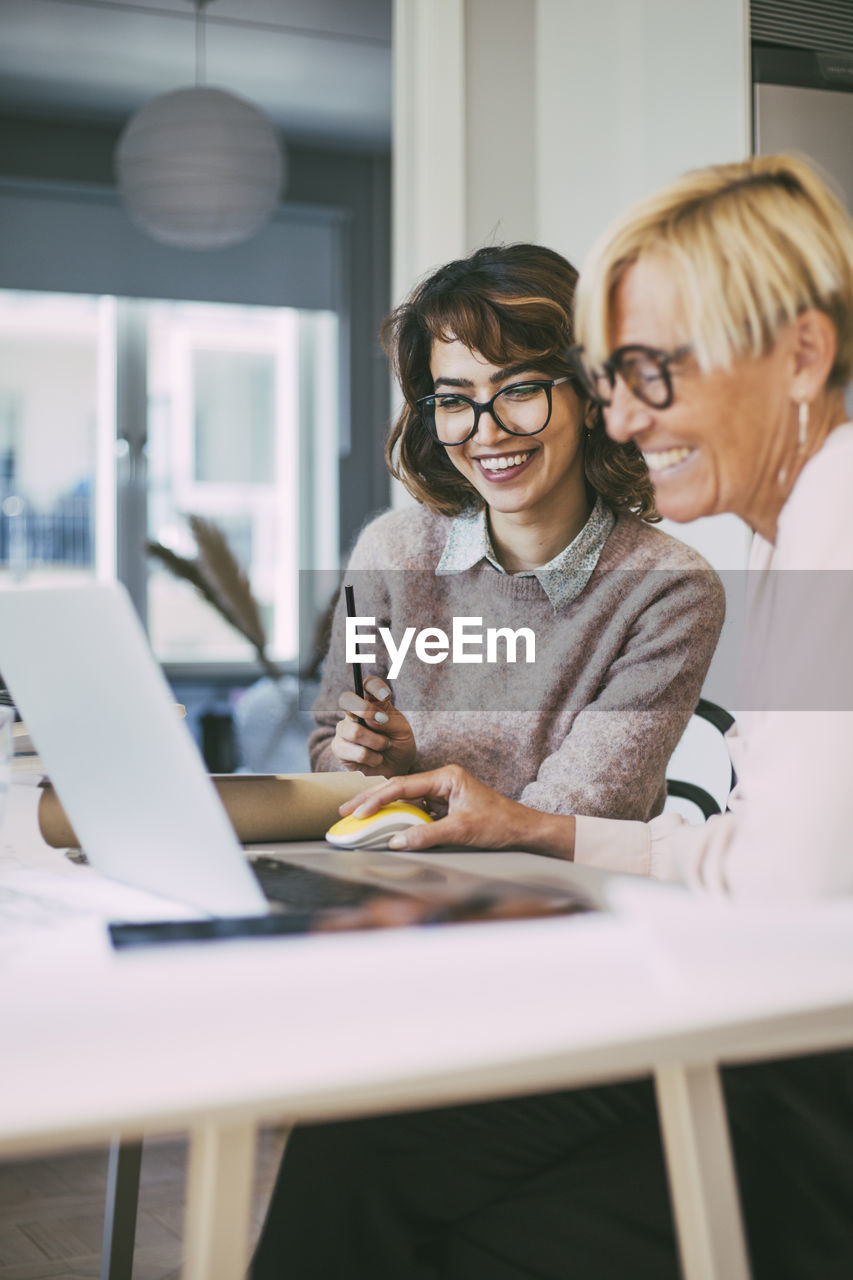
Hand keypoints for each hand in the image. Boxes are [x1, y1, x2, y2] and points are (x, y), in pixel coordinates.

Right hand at [332, 676, 416, 775]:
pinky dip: (371, 758)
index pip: (368, 685)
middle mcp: (355, 712)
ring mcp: (345, 729)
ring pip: (354, 731)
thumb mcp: (402, 731)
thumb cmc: (399, 745)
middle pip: (347, 699)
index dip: (374, 686)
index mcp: (373, 702)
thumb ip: (390, 722)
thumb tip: (372, 719)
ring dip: (376, 742)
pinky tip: (375, 759)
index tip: (385, 696)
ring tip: (385, 747)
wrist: (396, 769)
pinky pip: (353, 751)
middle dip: (363, 709)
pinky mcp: (339, 748)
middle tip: (380, 720)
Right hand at [339, 764, 574, 857]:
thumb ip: (426, 835)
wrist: (524, 830)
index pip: (403, 785)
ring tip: (355, 818)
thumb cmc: (500, 824)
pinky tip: (381, 825)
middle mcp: (442, 780)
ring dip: (380, 808)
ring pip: (404, 799)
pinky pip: (414, 809)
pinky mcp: (444, 806)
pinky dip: (396, 817)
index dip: (377, 800)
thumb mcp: (461, 831)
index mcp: (447, 777)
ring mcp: (443, 793)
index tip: (358, 814)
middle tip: (344, 812)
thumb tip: (395, 841)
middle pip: (398, 788)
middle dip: (369, 800)